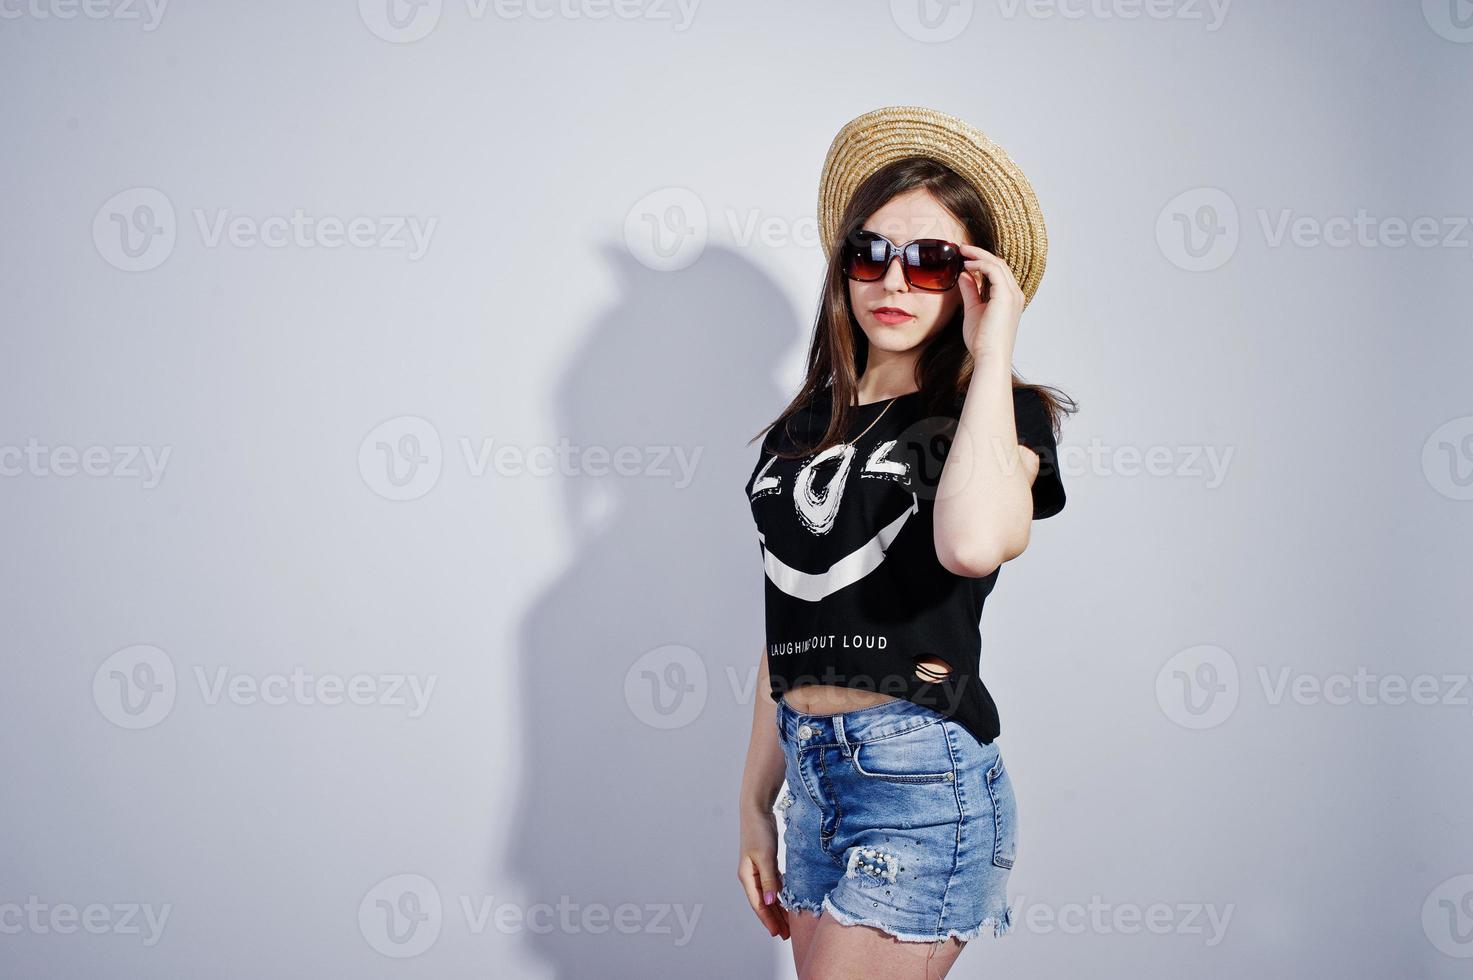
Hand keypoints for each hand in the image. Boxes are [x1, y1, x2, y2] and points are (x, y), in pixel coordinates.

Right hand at [737, 807, 789, 940]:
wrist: (756, 810)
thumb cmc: (758, 831)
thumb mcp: (765, 857)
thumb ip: (769, 880)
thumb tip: (770, 902)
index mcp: (747, 877)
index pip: (758, 904)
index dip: (768, 920)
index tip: (777, 933)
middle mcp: (750, 876)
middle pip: (763, 903)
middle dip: (773, 919)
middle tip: (785, 934)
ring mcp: (757, 870)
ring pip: (768, 895)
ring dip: (777, 909)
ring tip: (787, 923)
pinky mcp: (764, 863)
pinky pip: (772, 885)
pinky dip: (778, 895)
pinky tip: (786, 901)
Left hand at [957, 244, 1024, 358]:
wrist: (989, 356)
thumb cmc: (982, 341)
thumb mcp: (973, 310)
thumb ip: (970, 291)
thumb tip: (964, 275)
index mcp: (1009, 298)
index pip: (998, 272)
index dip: (982, 262)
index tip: (965, 258)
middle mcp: (1015, 294)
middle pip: (999, 264)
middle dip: (980, 254)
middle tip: (962, 248)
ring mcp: (1012, 294)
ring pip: (997, 264)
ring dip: (979, 255)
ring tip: (963, 252)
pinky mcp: (1006, 296)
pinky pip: (993, 270)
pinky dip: (980, 264)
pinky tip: (967, 265)